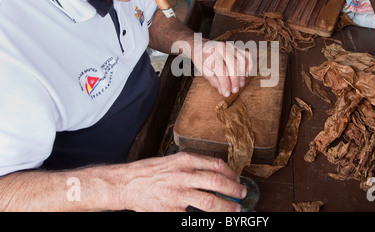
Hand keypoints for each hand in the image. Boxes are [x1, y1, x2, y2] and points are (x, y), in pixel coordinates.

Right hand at [120, 152, 246, 211]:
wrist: (128, 183)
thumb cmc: (149, 171)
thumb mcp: (172, 160)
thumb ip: (192, 164)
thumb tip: (215, 170)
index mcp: (184, 160)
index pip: (215, 165)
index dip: (231, 173)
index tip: (237, 178)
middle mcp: (183, 175)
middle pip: (217, 182)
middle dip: (234, 189)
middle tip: (242, 193)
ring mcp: (178, 194)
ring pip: (210, 202)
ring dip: (227, 207)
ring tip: (234, 209)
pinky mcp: (171, 210)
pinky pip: (193, 217)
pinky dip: (206, 219)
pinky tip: (213, 219)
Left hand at [193, 40, 252, 96]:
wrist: (200, 46)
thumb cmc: (202, 59)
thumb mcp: (204, 71)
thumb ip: (215, 81)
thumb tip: (224, 91)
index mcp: (212, 55)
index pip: (221, 71)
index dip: (225, 84)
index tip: (227, 93)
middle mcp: (222, 48)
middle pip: (233, 65)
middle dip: (235, 80)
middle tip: (235, 90)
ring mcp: (230, 46)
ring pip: (241, 60)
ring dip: (242, 74)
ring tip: (240, 84)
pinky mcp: (236, 47)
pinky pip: (246, 55)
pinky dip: (248, 65)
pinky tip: (245, 74)